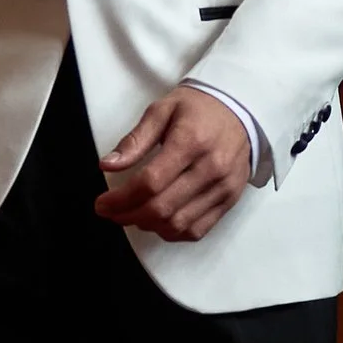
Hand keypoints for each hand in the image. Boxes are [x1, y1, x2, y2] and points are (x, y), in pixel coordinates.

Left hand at [96, 86, 253, 241]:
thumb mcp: (162, 110)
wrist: (241, 110)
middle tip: (110, 212)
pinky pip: (197, 230)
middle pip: (162, 208)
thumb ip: (135, 139)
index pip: (150, 182)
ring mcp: (223, 187)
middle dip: (128, 215)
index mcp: (190, 142)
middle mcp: (210, 168)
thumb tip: (107, 165)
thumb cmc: (198, 109)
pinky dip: (172, 233)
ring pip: (178, 224)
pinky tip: (158, 222)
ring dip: (148, 226)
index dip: (120, 199)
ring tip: (132, 215)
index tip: (102, 203)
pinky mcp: (230, 200)